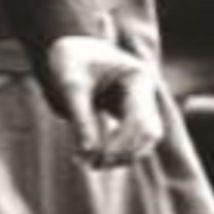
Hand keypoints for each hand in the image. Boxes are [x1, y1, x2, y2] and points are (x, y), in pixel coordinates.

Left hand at [47, 35, 162, 166]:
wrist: (65, 48)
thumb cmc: (68, 59)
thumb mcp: (71, 86)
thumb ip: (81, 118)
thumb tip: (89, 153)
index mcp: (137, 78)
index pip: (141, 119)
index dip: (122, 144)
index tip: (97, 157)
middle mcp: (144, 91)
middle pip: (148, 133)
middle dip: (124, 153)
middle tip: (93, 164)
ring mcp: (139, 102)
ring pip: (144, 140)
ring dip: (123, 155)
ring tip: (92, 163)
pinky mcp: (128, 112)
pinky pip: (132, 139)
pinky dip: (118, 151)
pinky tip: (94, 157)